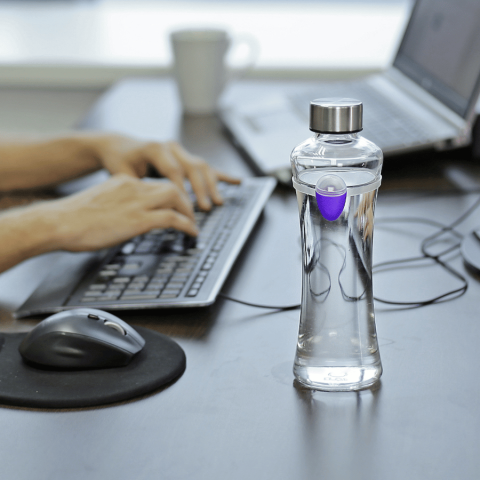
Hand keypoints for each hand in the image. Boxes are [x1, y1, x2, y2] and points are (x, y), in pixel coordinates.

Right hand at [42, 174, 197, 251]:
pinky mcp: (138, 219)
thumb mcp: (99, 205)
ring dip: (189, 211)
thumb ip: (116, 207)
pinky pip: (172, 218)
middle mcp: (133, 187)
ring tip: (193, 224)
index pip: (154, 184)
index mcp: (122, 181)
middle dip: (185, 201)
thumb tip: (125, 221)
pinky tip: (191, 233)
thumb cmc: (71, 219)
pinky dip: (186, 225)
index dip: (168, 196)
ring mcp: (137, 202)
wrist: (58, 222)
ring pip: (176, 196)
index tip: (174, 205)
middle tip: (191, 214)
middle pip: (171, 186)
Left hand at [91, 135, 239, 209]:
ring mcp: (180, 151)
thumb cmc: (119, 160)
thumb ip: (135, 186)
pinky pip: (207, 167)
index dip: (181, 190)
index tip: (186, 207)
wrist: (120, 146)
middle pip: (192, 167)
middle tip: (205, 208)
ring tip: (217, 202)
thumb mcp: (121, 173)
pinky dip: (222, 175)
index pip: (174, 171)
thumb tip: (146, 203)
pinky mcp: (186, 158)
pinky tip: (237, 182)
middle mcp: (170, 147)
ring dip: (211, 185)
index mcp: (155, 148)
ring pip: (202, 166)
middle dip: (201, 189)